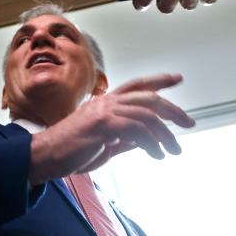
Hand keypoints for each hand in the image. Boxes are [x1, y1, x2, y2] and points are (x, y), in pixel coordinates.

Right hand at [28, 73, 194, 184]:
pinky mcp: (103, 125)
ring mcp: (104, 111)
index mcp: (106, 102)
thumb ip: (124, 139)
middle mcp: (107, 102)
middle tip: (189, 122)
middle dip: (173, 110)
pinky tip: (156, 155)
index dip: (159, 80)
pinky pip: (137, 130)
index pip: (137, 85)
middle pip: (149, 98)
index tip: (177, 79)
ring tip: (174, 150)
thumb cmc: (71, 151)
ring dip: (166, 134)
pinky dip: (151, 143)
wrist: (46, 156)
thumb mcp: (104, 143)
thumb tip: (144, 141)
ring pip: (147, 115)